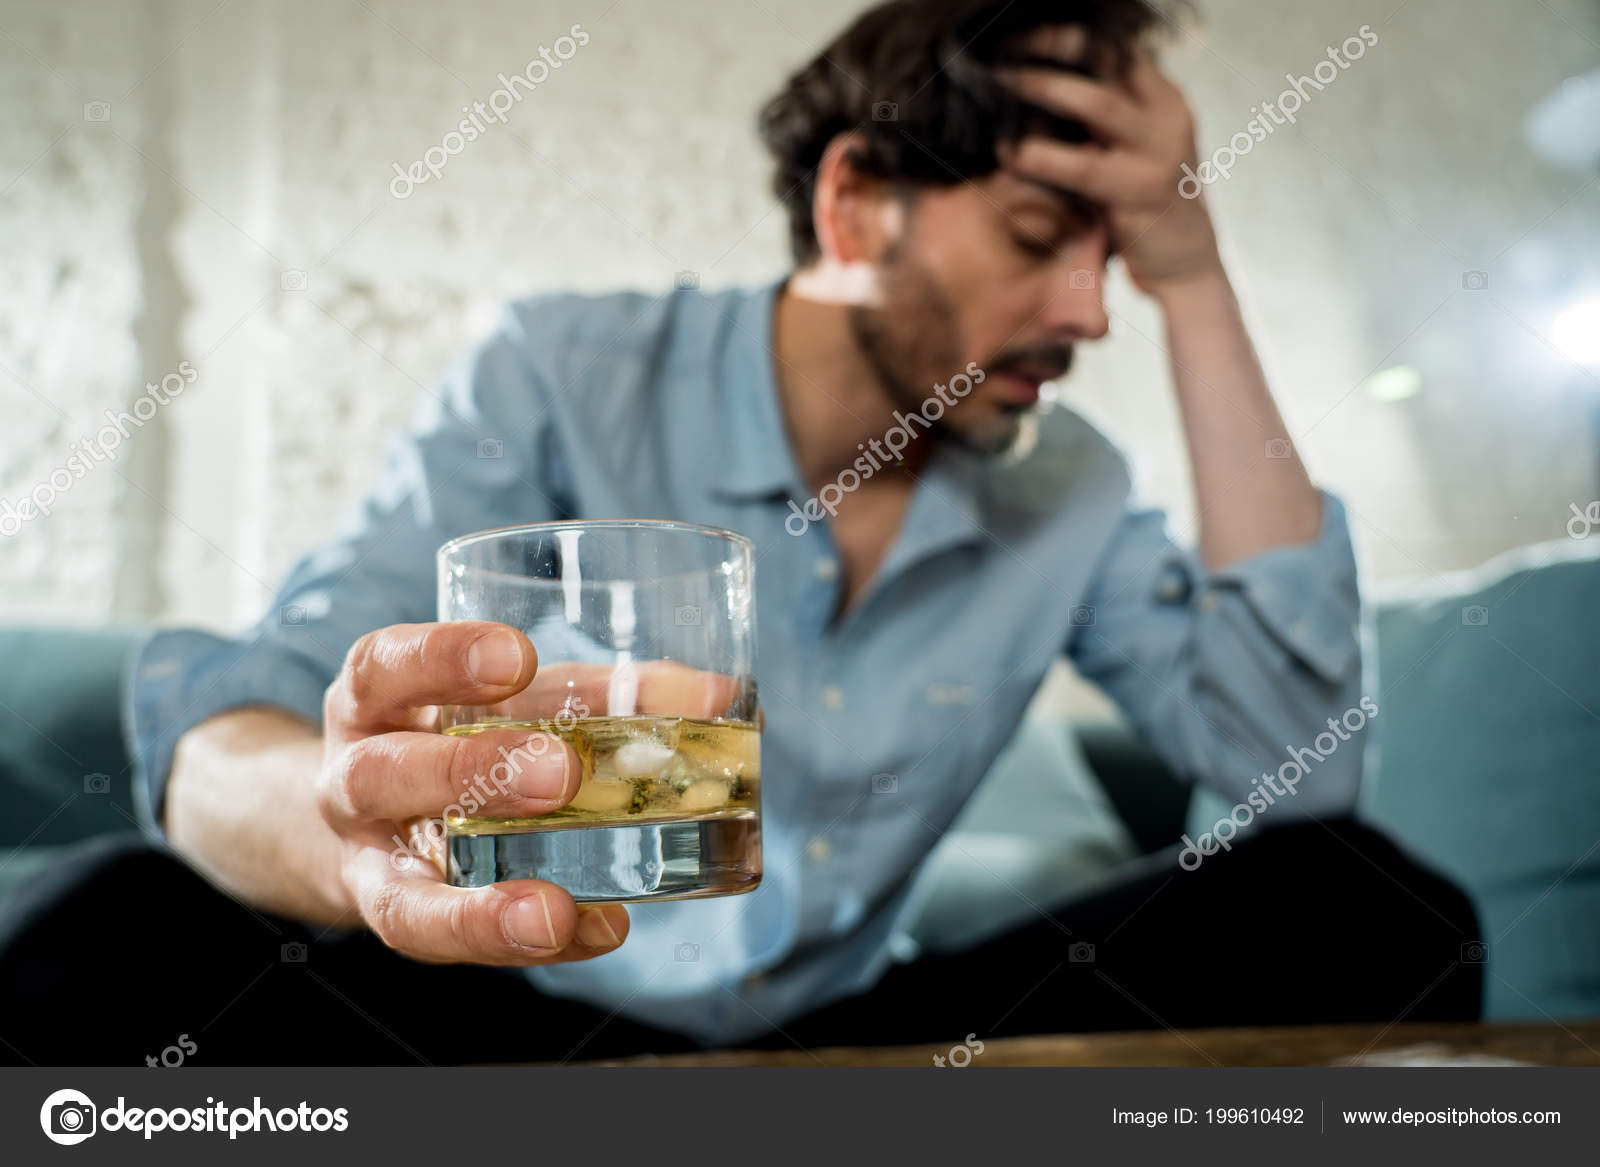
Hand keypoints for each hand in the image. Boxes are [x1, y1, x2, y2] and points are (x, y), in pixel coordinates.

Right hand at [315, 621, 628, 965]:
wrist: (366, 826)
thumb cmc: (455, 740)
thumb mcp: (504, 701)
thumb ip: (593, 695)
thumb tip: (718, 694)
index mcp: (376, 700)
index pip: (387, 666)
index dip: (445, 658)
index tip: (518, 655)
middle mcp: (354, 783)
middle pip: (383, 776)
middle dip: (473, 773)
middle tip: (560, 774)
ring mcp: (373, 869)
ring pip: (399, 897)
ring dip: (484, 906)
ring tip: (554, 908)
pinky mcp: (405, 926)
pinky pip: (452, 951)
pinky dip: (525, 944)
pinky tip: (596, 929)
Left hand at [998, 29, 1221, 295]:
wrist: (1186, 264)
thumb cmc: (1146, 206)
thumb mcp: (1135, 150)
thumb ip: (1104, 120)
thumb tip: (1038, 86)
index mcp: (1165, 100)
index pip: (1117, 48)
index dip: (1068, 36)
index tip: (1022, 35)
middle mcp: (1168, 117)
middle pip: (1108, 60)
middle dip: (1051, 47)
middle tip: (1003, 51)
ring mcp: (1160, 152)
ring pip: (1096, 103)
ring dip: (1042, 88)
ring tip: (1001, 86)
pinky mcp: (1142, 192)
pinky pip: (1083, 167)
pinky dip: (1041, 156)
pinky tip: (1009, 153)